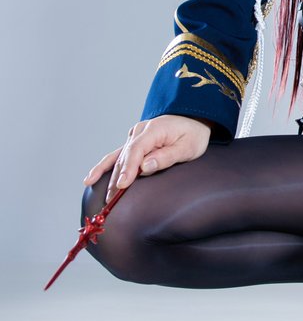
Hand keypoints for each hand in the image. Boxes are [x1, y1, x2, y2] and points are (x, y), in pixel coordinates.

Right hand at [83, 115, 213, 192]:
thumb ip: (167, 157)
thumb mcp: (188, 147)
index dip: (128, 168)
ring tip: (104, 196)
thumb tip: (145, 166)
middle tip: (112, 200)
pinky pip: (116, 156)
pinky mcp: (133, 142)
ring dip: (109, 177)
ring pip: (118, 158)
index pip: (136, 150)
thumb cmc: (193, 135)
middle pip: (125, 156)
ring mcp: (135, 136)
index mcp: (154, 129)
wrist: (194, 121)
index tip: (122, 184)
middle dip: (117, 179)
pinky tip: (90, 179)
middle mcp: (140, 131)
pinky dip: (104, 167)